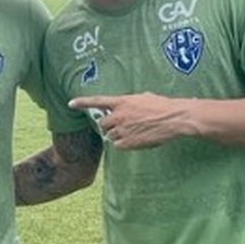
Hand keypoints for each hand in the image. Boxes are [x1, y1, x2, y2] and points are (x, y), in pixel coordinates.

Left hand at [70, 93, 190, 148]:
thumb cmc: (162, 106)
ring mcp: (122, 130)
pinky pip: (118, 146)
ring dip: (118, 135)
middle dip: (109, 126)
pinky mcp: (128, 142)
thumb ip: (129, 102)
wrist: (174, 118)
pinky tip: (137, 139)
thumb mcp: (143, 97)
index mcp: (122, 102)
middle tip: (121, 126)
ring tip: (134, 131)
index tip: (71, 104)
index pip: (97, 101)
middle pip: (102, 124)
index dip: (82, 103)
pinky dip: (124, 144)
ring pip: (110, 136)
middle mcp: (119, 115)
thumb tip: (125, 106)